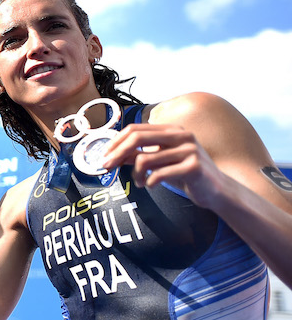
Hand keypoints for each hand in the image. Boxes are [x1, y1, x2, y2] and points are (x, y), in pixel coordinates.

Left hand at [101, 122, 227, 208]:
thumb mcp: (159, 162)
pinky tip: (151, 186)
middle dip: (116, 154)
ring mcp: (189, 149)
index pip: (135, 129)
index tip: (104, 156)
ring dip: (135, 175)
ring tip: (139, 182)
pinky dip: (149, 182)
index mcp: (171, 130)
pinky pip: (159, 174)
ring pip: (145, 159)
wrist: (215, 190)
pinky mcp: (194, 166)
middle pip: (137, 138)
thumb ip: (138, 155)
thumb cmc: (184, 174)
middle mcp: (181, 135)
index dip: (116, 142)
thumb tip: (111, 155)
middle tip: (105, 167)